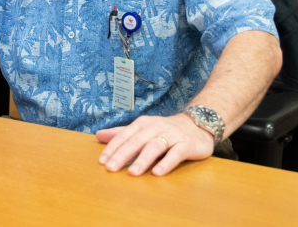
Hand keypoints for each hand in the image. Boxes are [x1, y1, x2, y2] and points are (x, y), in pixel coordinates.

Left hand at [96, 113, 214, 175]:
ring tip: (132, 173)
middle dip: (122, 155)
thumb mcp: (142, 129)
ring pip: (154, 147)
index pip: (124, 136)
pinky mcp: (187, 144)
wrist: (198, 124)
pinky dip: (166, 163)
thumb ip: (122, 133)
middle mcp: (156, 127)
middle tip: (111, 168)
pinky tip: (157, 173)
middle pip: (136, 141)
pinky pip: (176, 154)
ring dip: (142, 160)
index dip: (112, 148)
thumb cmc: (165, 130)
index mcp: (143, 124)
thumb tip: (98, 136)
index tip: (102, 162)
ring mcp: (172, 136)